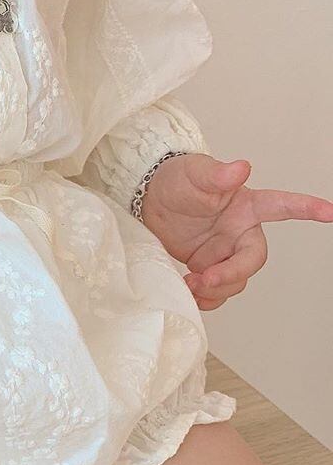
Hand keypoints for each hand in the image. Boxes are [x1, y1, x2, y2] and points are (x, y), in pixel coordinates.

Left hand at [139, 154, 332, 309]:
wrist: (148, 198)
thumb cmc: (178, 180)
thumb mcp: (195, 173)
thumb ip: (218, 174)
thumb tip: (240, 167)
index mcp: (246, 206)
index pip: (282, 206)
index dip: (307, 209)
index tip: (331, 213)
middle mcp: (240, 231)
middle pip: (253, 259)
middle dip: (233, 273)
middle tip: (206, 278)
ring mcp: (224, 251)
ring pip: (236, 279)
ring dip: (216, 288)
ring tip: (191, 283)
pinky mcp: (207, 266)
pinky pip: (217, 290)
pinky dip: (207, 297)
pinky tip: (192, 293)